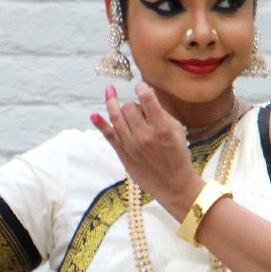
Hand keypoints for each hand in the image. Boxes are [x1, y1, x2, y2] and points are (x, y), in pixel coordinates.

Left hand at [90, 82, 200, 219]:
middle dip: (132, 104)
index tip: (141, 87)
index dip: (141, 88)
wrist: (174, 184)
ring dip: (112, 103)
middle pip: (129, 107)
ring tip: (110, 91)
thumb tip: (146, 95)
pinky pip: (109, 135)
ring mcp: (131, 145)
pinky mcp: (123, 154)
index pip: (146, 98)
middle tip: (139, 111)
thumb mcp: (177, 130)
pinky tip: (93, 115)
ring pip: (117, 116)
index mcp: (161, 127)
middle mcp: (144, 135)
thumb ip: (162, 113)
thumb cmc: (178, 156)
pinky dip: (100, 124)